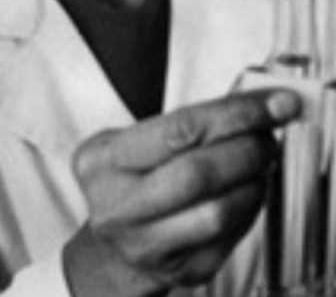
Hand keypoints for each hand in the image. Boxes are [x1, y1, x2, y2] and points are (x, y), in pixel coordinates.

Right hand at [63, 89, 300, 296]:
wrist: (106, 249)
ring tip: (258, 167)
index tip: (274, 104)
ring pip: (218, 213)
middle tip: (266, 138)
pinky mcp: (178, 271)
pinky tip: (247, 195)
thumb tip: (249, 109)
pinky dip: (249, 211)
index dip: (234, 115)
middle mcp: (117, 205)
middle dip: (248, 150)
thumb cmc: (124, 185)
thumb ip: (179, 127)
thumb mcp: (126, 145)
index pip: (178, 130)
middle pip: (198, 174)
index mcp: (101, 161)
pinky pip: (228, 240)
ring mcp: (145, 244)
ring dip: (253, 184)